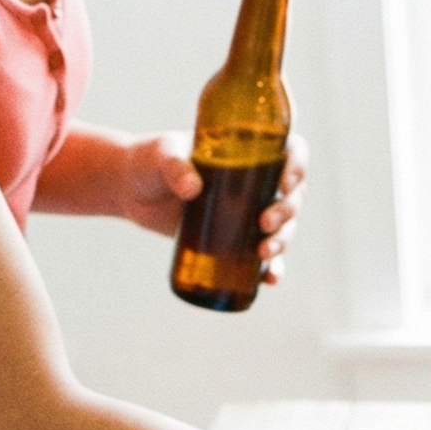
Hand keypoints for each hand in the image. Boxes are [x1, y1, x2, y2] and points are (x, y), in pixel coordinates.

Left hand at [119, 133, 309, 284]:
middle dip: (286, 212)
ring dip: (283, 241)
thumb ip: (174, 165)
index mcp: (248, 149)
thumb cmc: (149, 161)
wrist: (133, 190)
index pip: (289, 152)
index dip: (297, 167)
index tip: (284, 185)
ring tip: (264, 253)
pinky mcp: (237, 238)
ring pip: (284, 227)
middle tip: (264, 224)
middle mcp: (255, 179)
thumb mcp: (160, 156)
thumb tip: (192, 188)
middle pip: (292, 195)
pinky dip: (272, 268)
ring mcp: (248, 211)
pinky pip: (265, 256)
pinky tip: (270, 279)